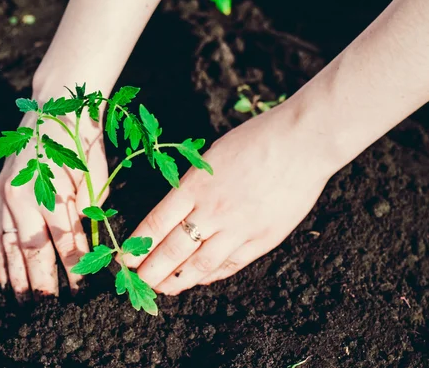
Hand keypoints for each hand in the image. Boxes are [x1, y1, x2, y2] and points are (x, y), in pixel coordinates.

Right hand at [0, 105, 107, 300]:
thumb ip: (89, 211)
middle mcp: (22, 195)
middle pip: (32, 250)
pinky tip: (4, 277)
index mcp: (50, 190)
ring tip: (23, 302)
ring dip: (17, 276)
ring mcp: (5, 194)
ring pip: (10, 245)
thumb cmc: (81, 139)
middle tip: (50, 309)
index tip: (82, 289)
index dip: (74, 267)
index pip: (64, 240)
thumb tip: (90, 248)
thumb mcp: (94, 174)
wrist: (54, 106)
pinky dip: (0, 257)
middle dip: (42, 281)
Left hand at [123, 102, 335, 294]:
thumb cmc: (256, 140)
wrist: (302, 143)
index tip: (125, 260)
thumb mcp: (212, 157)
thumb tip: (176, 214)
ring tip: (164, 288)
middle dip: (151, 271)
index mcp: (195, 186)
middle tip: (138, 283)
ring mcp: (239, 228)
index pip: (156, 224)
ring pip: (201, 264)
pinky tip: (201, 279)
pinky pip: (231, 263)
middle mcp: (213, 211)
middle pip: (173, 250)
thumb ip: (194, 187)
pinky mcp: (263, 238)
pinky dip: (213, 274)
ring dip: (179, 280)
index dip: (138, 246)